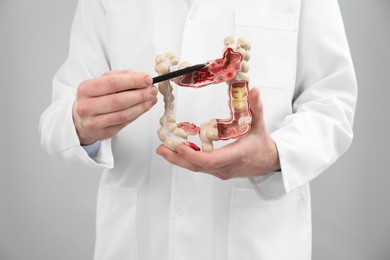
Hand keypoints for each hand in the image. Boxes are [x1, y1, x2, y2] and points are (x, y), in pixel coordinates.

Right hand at [73, 70, 157, 143]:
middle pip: (119, 100)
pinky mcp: (102, 133)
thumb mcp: (103, 81)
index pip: (113, 83)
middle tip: (152, 90)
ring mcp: (93, 122)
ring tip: (151, 98)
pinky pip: (124, 123)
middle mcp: (86, 107)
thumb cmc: (95, 97)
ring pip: (123, 114)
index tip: (148, 79)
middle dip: (140, 94)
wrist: (81, 118)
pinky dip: (137, 114)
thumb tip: (144, 78)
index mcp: (86, 89)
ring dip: (142, 106)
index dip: (133, 81)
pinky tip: (144, 107)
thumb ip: (123, 76)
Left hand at [156, 87, 279, 178]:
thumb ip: (256, 107)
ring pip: (196, 168)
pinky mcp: (217, 171)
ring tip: (163, 149)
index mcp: (236, 155)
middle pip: (198, 167)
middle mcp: (226, 167)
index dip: (193, 155)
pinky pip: (200, 167)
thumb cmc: (262, 143)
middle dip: (178, 158)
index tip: (179, 148)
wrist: (267, 162)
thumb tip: (254, 90)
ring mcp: (221, 171)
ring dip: (179, 159)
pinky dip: (187, 159)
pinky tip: (176, 151)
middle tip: (161, 148)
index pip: (211, 160)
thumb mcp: (260, 124)